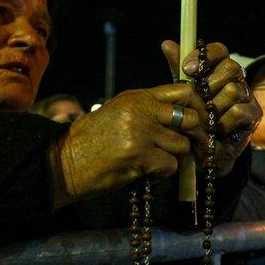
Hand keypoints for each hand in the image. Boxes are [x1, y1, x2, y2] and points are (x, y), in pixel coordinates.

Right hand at [52, 84, 201, 206]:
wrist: (64, 162)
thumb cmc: (91, 141)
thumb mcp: (118, 112)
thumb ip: (148, 110)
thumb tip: (184, 116)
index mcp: (137, 96)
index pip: (183, 91)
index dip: (198, 107)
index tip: (200, 122)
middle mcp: (141, 110)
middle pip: (190, 118)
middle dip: (196, 136)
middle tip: (195, 149)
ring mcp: (141, 132)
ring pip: (182, 145)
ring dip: (175, 158)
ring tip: (158, 162)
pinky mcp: (139, 155)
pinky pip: (170, 165)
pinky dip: (163, 173)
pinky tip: (147, 173)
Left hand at [161, 40, 260, 175]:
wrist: (202, 154)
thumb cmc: (192, 121)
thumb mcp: (182, 94)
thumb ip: (178, 71)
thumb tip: (167, 43)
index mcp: (219, 72)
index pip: (220, 51)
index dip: (206, 56)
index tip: (188, 69)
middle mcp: (236, 81)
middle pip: (231, 67)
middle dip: (210, 83)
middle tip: (197, 98)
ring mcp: (247, 98)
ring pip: (234, 90)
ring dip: (215, 106)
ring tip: (204, 120)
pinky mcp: (253, 116)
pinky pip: (238, 111)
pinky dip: (222, 122)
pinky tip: (214, 131)